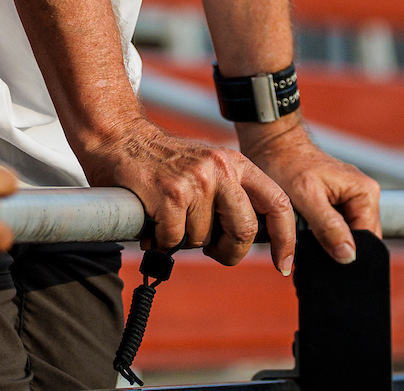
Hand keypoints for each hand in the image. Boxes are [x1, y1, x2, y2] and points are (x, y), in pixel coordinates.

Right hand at [74, 116, 294, 271]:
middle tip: (211, 251)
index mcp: (236, 163)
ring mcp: (196, 180)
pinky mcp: (169, 194)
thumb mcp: (208, 168)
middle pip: (245, 230)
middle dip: (229, 251)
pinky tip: (152, 223)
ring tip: (169, 220)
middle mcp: (221, 168)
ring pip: (203, 239)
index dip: (285, 239)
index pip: (277, 203)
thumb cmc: (162, 163)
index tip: (284, 266)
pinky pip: (174, 240)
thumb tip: (246, 242)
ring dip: (183, 240)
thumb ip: (230, 197)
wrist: (118, 137)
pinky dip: (160, 240)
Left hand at [239, 118, 380, 267]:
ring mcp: (351, 200)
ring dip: (327, 245)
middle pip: (358, 241)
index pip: (367, 240)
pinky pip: (336, 230)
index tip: (321, 263)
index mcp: (366, 193)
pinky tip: (305, 238)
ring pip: (346, 238)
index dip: (346, 256)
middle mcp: (364, 196)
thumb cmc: (287, 165)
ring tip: (305, 245)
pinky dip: (322, 237)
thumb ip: (329, 226)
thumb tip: (349, 256)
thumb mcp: (307, 197)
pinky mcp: (337, 203)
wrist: (272, 146)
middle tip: (310, 255)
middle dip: (336, 251)